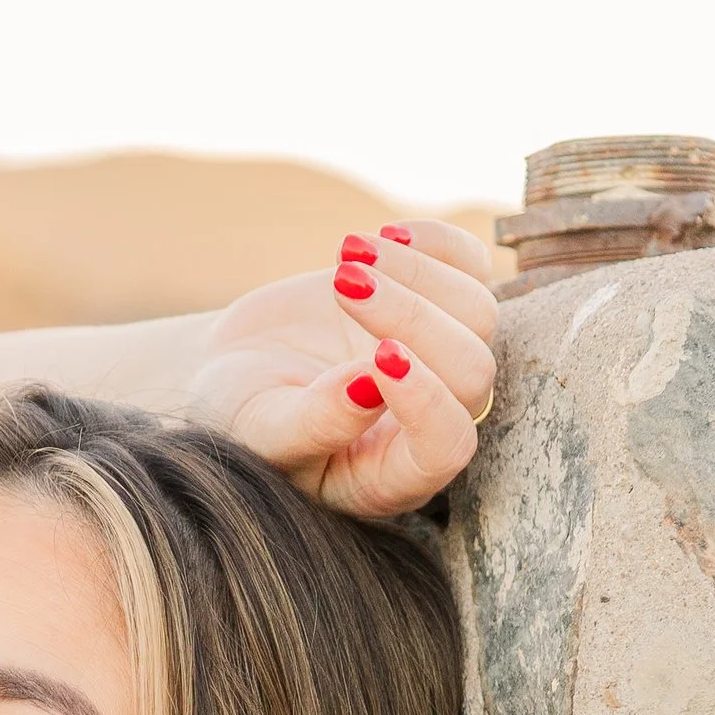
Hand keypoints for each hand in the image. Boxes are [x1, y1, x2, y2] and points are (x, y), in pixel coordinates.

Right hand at [183, 219, 499, 518]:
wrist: (236, 367)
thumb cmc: (241, 416)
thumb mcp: (259, 431)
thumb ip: (314, 424)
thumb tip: (368, 388)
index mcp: (391, 476)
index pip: (445, 447)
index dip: (427, 402)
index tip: (377, 356)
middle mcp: (429, 423)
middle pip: (471, 373)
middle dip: (411, 319)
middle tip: (342, 282)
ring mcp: (441, 362)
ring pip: (478, 315)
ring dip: (415, 274)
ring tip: (345, 257)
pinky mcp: (438, 306)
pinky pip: (472, 266)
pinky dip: (435, 242)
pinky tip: (381, 239)